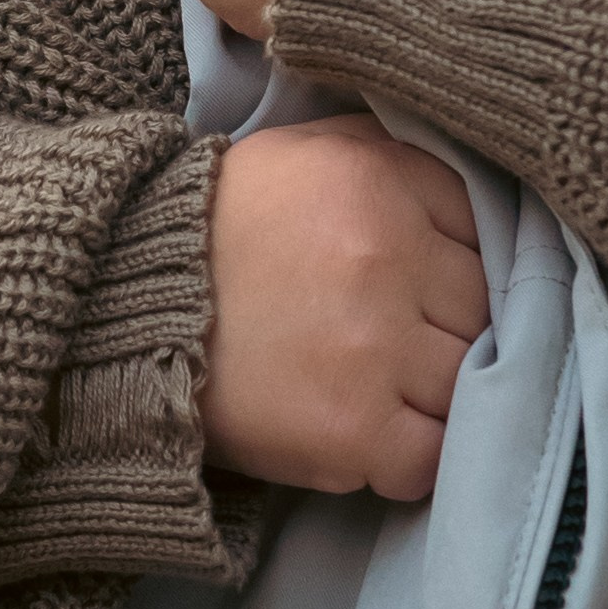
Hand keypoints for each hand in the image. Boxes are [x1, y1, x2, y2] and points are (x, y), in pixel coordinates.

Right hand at [201, 117, 486, 504]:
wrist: (122, 305)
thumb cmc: (222, 225)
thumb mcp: (310, 151)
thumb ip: (396, 155)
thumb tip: (482, 193)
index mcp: (380, 180)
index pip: (486, 233)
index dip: (459, 265)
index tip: (427, 284)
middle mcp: (386, 258)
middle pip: (483, 312)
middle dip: (450, 328)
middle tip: (400, 339)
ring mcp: (372, 348)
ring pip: (466, 382)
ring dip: (433, 393)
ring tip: (381, 386)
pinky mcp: (351, 428)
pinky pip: (428, 457)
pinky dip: (410, 457)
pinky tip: (374, 436)